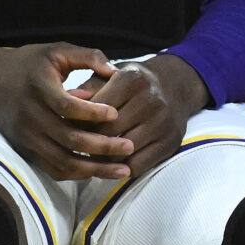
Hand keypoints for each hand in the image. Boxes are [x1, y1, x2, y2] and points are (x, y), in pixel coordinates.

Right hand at [0, 43, 134, 181]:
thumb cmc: (29, 64)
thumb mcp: (56, 51)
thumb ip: (88, 56)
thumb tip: (115, 71)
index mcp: (39, 89)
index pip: (67, 107)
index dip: (93, 112)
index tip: (116, 113)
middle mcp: (31, 116)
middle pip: (69, 139)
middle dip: (103, 146)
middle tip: (129, 145)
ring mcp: (27, 137)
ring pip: (63, 160)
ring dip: (95, 168)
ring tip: (124, 169)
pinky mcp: (26, 150)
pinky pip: (53, 169)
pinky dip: (78, 174)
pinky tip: (100, 171)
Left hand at [73, 53, 210, 179]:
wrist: (176, 86)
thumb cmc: (132, 84)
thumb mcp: (110, 76)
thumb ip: (89, 87)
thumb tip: (69, 97)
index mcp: (132, 80)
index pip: (94, 109)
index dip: (77, 121)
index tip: (69, 125)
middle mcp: (152, 100)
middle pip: (106, 132)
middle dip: (87, 140)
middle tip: (77, 143)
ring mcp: (164, 123)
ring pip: (121, 152)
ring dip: (103, 157)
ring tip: (93, 152)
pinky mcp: (171, 143)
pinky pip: (138, 166)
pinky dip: (122, 167)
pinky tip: (114, 160)